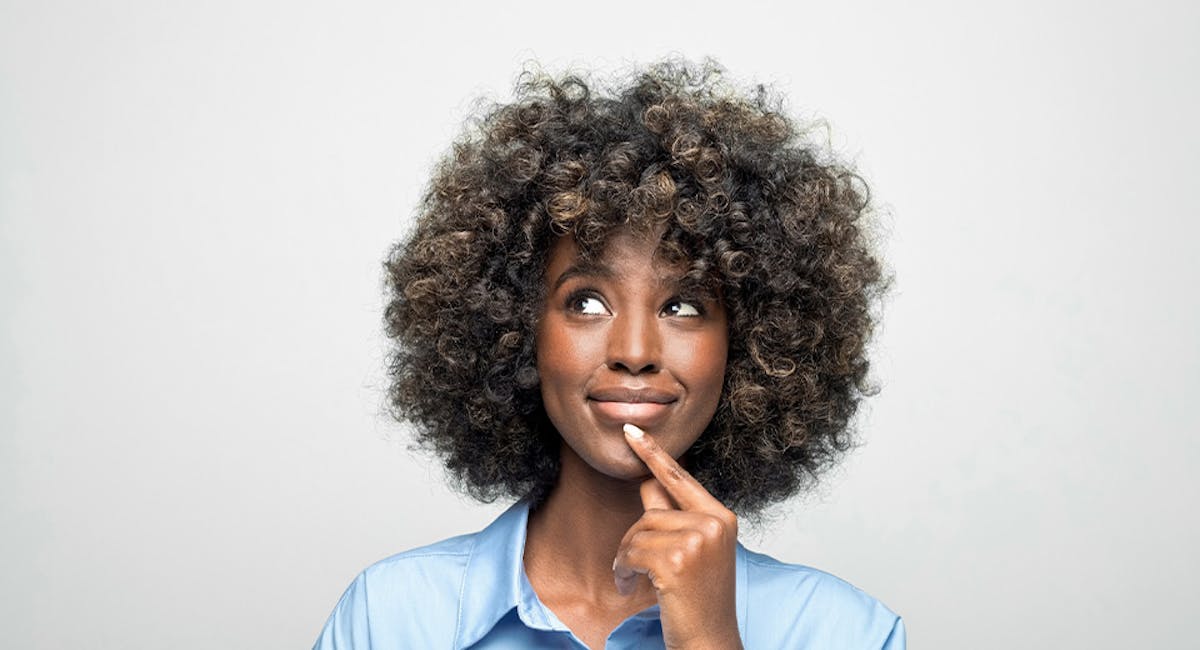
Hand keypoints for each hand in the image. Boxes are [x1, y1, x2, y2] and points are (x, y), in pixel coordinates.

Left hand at [613, 423, 743, 649]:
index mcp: (721, 516)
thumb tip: (648, 481)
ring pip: (638, 531)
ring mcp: (698, 540)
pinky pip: (632, 552)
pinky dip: (623, 571)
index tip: (632, 431)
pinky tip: (631, 587)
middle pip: (651, 509)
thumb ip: (674, 516)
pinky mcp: (678, 560)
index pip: (680, 477)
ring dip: (627, 558)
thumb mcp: (694, 550)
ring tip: (634, 580)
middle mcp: (714, 522)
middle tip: (632, 566)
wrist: (709, 640)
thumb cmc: (699, 599)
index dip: (653, 454)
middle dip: (634, 538)